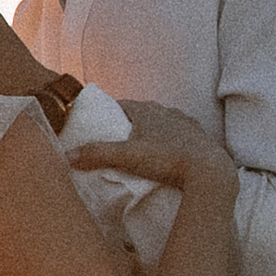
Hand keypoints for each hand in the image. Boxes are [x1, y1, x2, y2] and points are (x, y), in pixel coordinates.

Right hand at [70, 99, 235, 193]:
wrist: (208, 171)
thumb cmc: (166, 159)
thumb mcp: (126, 157)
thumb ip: (97, 154)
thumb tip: (67, 156)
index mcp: (148, 111)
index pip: (124, 104)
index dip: (111, 112)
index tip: (101, 122)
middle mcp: (168, 112)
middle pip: (144, 112)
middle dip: (131, 121)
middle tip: (118, 137)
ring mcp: (186, 124)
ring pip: (165, 121)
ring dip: (153, 129)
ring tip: (143, 145)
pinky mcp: (200, 138)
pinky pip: (182, 134)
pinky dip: (172, 140)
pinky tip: (169, 153)